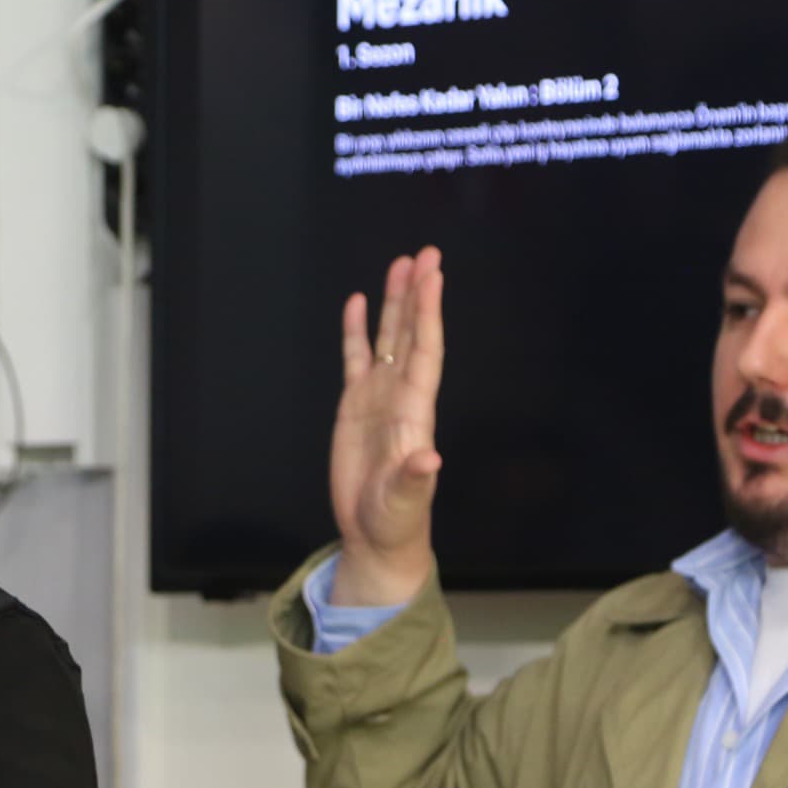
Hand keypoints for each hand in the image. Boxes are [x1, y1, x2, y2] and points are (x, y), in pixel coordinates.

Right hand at [329, 247, 445, 604]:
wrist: (377, 534)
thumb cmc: (395, 521)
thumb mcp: (404, 503)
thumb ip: (415, 480)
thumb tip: (429, 460)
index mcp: (415, 413)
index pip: (424, 352)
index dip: (428, 313)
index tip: (432, 276)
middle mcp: (400, 396)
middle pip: (411, 335)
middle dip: (417, 295)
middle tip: (424, 254)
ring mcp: (378, 399)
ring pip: (387, 340)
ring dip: (393, 304)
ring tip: (399, 263)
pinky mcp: (355, 407)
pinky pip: (356, 359)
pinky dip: (357, 332)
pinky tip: (357, 302)